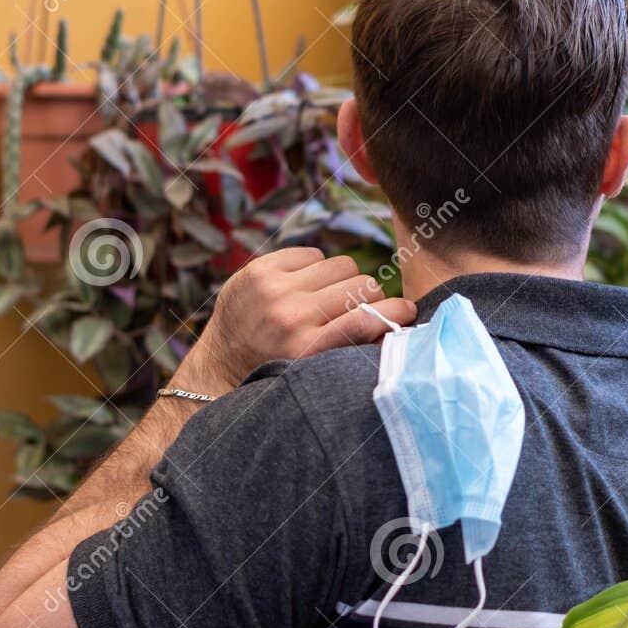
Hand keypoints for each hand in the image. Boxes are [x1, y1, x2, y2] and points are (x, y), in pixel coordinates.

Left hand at [173, 247, 414, 393]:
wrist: (220, 368)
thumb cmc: (279, 373)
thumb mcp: (317, 373)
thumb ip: (354, 349)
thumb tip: (398, 323)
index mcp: (309, 349)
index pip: (369, 318)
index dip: (397, 312)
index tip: (408, 311)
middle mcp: (291, 315)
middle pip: (362, 285)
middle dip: (369, 297)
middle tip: (359, 309)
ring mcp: (273, 288)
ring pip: (342, 264)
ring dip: (343, 281)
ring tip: (328, 299)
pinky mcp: (259, 269)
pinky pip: (312, 254)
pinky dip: (315, 269)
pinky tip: (303, 287)